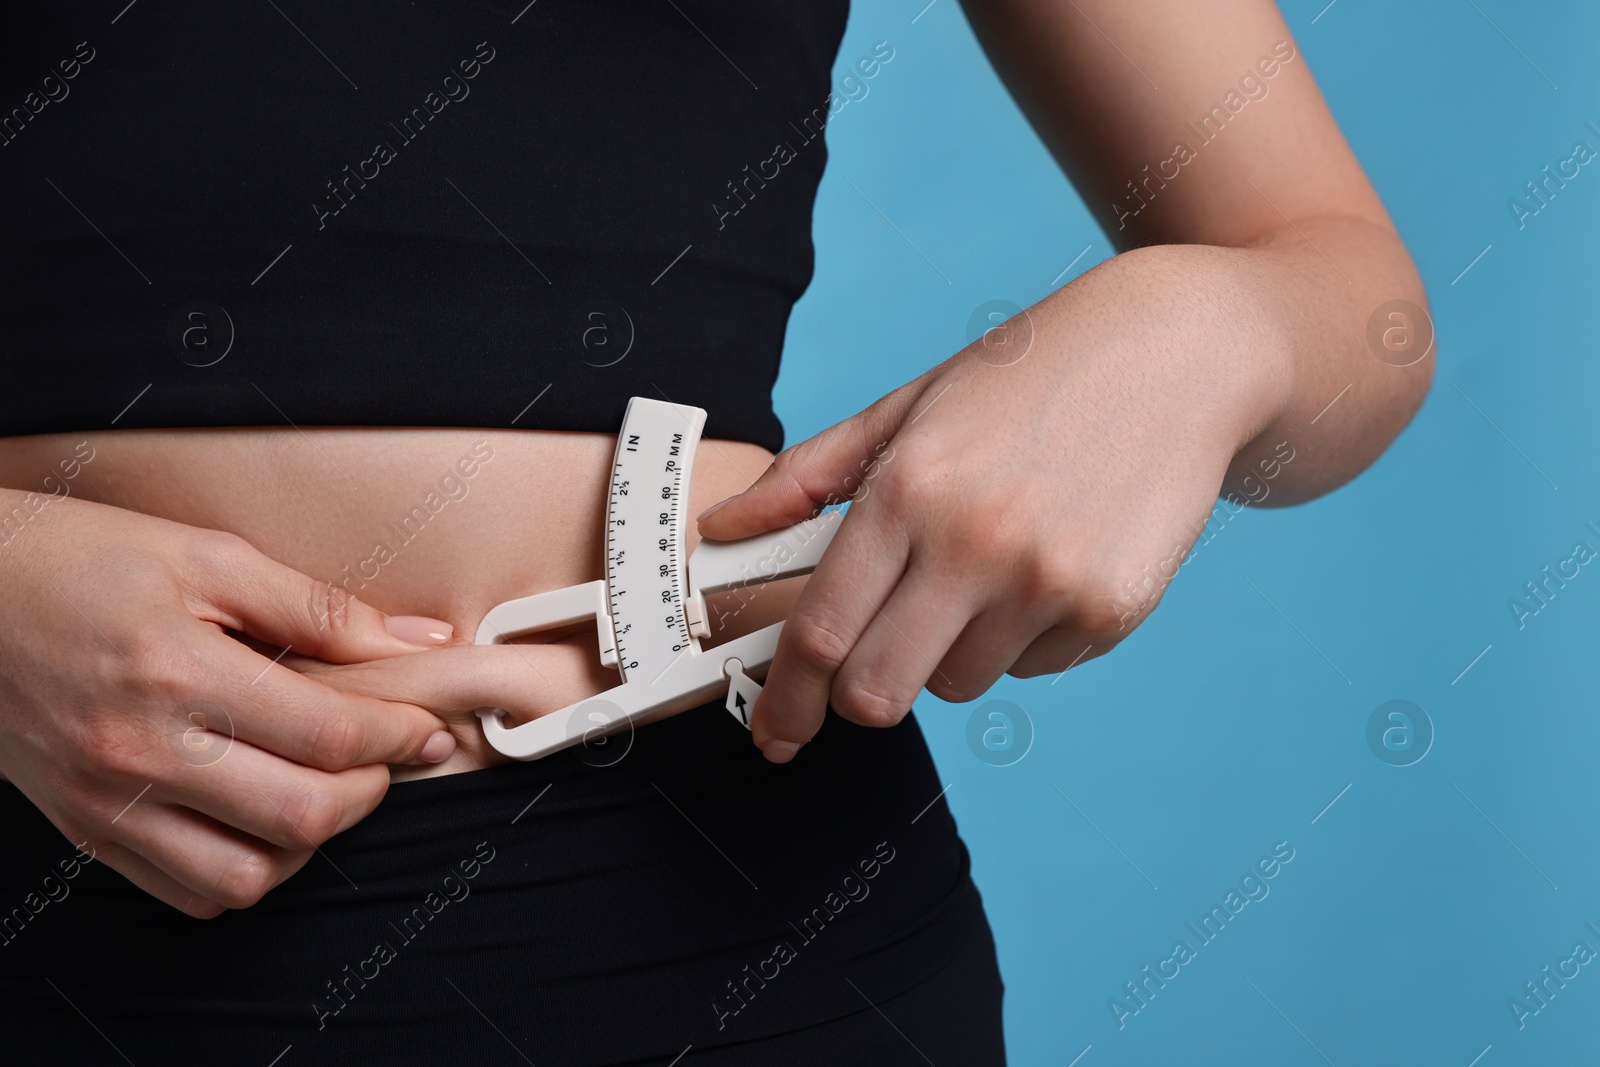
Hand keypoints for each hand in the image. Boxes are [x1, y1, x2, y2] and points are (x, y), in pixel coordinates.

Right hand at [0, 490, 458, 915]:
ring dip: (311, 841)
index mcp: (176, 670)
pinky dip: (248, 870)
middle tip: (385, 754)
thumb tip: (417, 640)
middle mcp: (139, 750)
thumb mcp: (207, 556)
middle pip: (301, 814)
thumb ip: (318, 608)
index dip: (400, 735)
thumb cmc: (84, 561)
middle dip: (372, 789)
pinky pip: (190, 892)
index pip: (327, 734)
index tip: (427, 725)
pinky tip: (263, 817)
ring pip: (249, 876)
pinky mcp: (87, 830)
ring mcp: (107, 802)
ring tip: (323, 786)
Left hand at [696, 246, 1292, 761]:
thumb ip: (806, 478)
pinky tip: (1047, 562)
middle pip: (878, 693)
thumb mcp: (908, 406)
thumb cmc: (1026, 377)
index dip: (785, 699)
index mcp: (908, 490)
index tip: (774, 731)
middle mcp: (975, 544)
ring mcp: (1049, 584)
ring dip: (949, 651)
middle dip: (859, 696)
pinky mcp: (1111, 611)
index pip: (820, 634)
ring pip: (958, 685)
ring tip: (985, 567)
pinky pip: (1033, 669)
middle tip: (869, 663)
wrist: (1179, 353)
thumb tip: (722, 533)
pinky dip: (1021, 638)